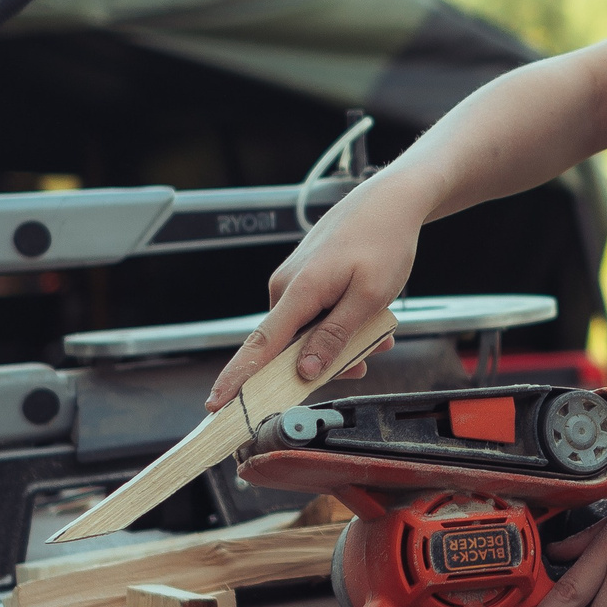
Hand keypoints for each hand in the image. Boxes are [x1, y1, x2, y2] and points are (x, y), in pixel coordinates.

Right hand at [205, 173, 425, 409]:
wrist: (390, 200)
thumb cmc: (383, 242)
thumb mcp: (369, 298)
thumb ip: (336, 337)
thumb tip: (305, 372)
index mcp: (299, 291)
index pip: (259, 345)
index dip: (237, 379)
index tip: (216, 405)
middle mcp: (286, 287)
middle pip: (290, 346)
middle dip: (325, 360)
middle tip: (368, 355)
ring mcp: (294, 281)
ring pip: (308, 332)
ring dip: (340, 341)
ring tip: (378, 332)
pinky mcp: (305, 278)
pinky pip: (315, 315)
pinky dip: (339, 323)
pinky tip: (368, 317)